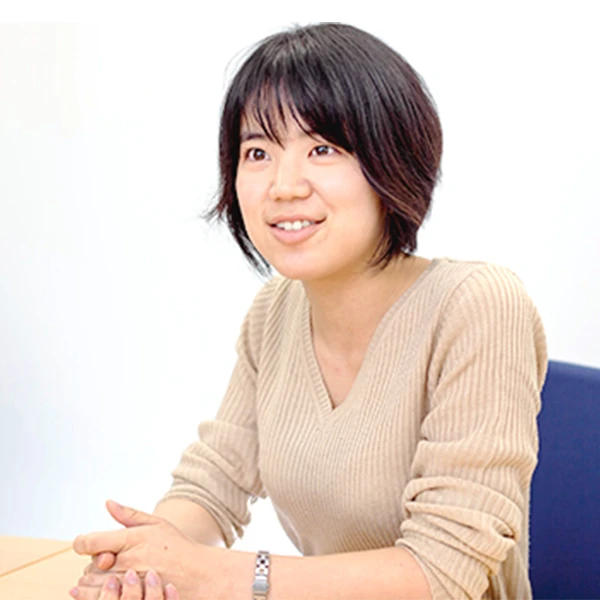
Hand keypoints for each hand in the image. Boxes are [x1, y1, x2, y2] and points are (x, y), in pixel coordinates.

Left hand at [72, 500, 231, 599]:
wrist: (198, 575)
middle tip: (113, 562)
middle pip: (89, 566)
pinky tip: (111, 590)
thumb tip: (107, 503)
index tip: (89, 545)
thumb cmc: (177, 547)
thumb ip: (128, 514)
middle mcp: (126, 564)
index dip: (84, 544)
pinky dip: (98, 596)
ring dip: (96, 582)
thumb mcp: (156, 524)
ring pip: (91, 586)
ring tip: (115, 578)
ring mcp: (127, 586)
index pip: (88, 543)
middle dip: (97, 564)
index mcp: (130, 540)